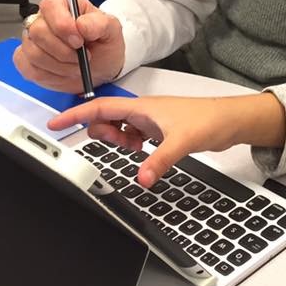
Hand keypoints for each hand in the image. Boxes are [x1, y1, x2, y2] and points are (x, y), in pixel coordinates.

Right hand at [13, 0, 124, 92]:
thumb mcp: (111, 30)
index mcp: (64, 4)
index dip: (62, 25)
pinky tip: (64, 72)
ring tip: (77, 65)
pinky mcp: (27, 60)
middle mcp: (44, 19)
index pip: (50, 6)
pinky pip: (29, 69)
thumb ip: (99, 23)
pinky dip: (50, 75)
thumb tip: (81, 24)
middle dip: (63, 51)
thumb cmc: (103, 43)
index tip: (79, 41)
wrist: (101, 67)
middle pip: (38, 32)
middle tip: (81, 57)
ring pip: (33, 53)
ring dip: (59, 65)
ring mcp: (33, 40)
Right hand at [48, 92, 285, 186]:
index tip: (54, 123)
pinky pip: (132, 136)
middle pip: (106, 119)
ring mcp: (150, 120)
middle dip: (104, 133)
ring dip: (119, 140)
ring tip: (136, 149)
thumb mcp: (182, 141)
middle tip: (122, 146)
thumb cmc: (209, 119)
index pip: (100, 108)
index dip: (76, 115)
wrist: (230, 120)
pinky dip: (131, 144)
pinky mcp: (158, 130)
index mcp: (142, 107)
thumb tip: (141, 178)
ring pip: (119, 128)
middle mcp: (143, 111)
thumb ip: (159, 160)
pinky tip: (144, 151)